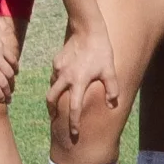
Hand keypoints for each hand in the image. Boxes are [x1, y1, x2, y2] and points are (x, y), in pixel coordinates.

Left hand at [0, 13, 17, 104]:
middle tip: (8, 99)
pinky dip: (15, 68)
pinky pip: (12, 60)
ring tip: (11, 88)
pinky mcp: (1, 47)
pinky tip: (14, 73)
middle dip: (7, 92)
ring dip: (12, 82)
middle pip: (3, 82)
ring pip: (10, 72)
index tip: (1, 101)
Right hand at [48, 26, 121, 146]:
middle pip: (51, 99)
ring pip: (52, 86)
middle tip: (56, 119)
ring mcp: (58, 68)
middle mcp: (65, 77)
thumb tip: (111, 105)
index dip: (74, 122)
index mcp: (79, 81)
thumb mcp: (110, 70)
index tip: (74, 133)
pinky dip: (57, 82)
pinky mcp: (56, 61)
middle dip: (52, 111)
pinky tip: (64, 82)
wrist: (87, 30)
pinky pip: (54, 76)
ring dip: (54, 96)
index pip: (74, 108)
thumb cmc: (101, 51)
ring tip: (58, 103)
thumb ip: (111, 89)